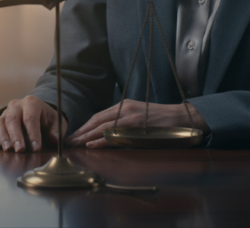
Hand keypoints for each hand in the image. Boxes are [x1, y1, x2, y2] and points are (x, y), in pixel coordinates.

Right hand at [0, 95, 65, 152]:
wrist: (37, 114)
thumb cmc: (47, 120)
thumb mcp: (56, 122)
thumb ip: (57, 131)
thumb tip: (54, 139)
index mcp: (32, 103)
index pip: (31, 118)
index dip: (33, 133)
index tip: (36, 148)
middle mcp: (16, 105)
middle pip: (12, 119)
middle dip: (16, 135)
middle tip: (19, 149)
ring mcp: (6, 112)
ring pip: (0, 123)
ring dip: (3, 137)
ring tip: (7, 149)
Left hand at [66, 100, 208, 147]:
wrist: (181, 117)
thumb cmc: (160, 120)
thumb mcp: (138, 116)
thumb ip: (122, 122)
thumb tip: (105, 133)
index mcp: (123, 106)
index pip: (98, 116)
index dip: (84, 125)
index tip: (74, 134)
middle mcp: (124, 108)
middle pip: (96, 120)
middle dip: (80, 131)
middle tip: (68, 140)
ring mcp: (129, 116)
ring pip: (102, 126)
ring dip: (86, 135)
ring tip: (74, 143)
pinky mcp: (136, 125)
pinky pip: (114, 133)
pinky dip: (101, 139)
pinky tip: (91, 144)